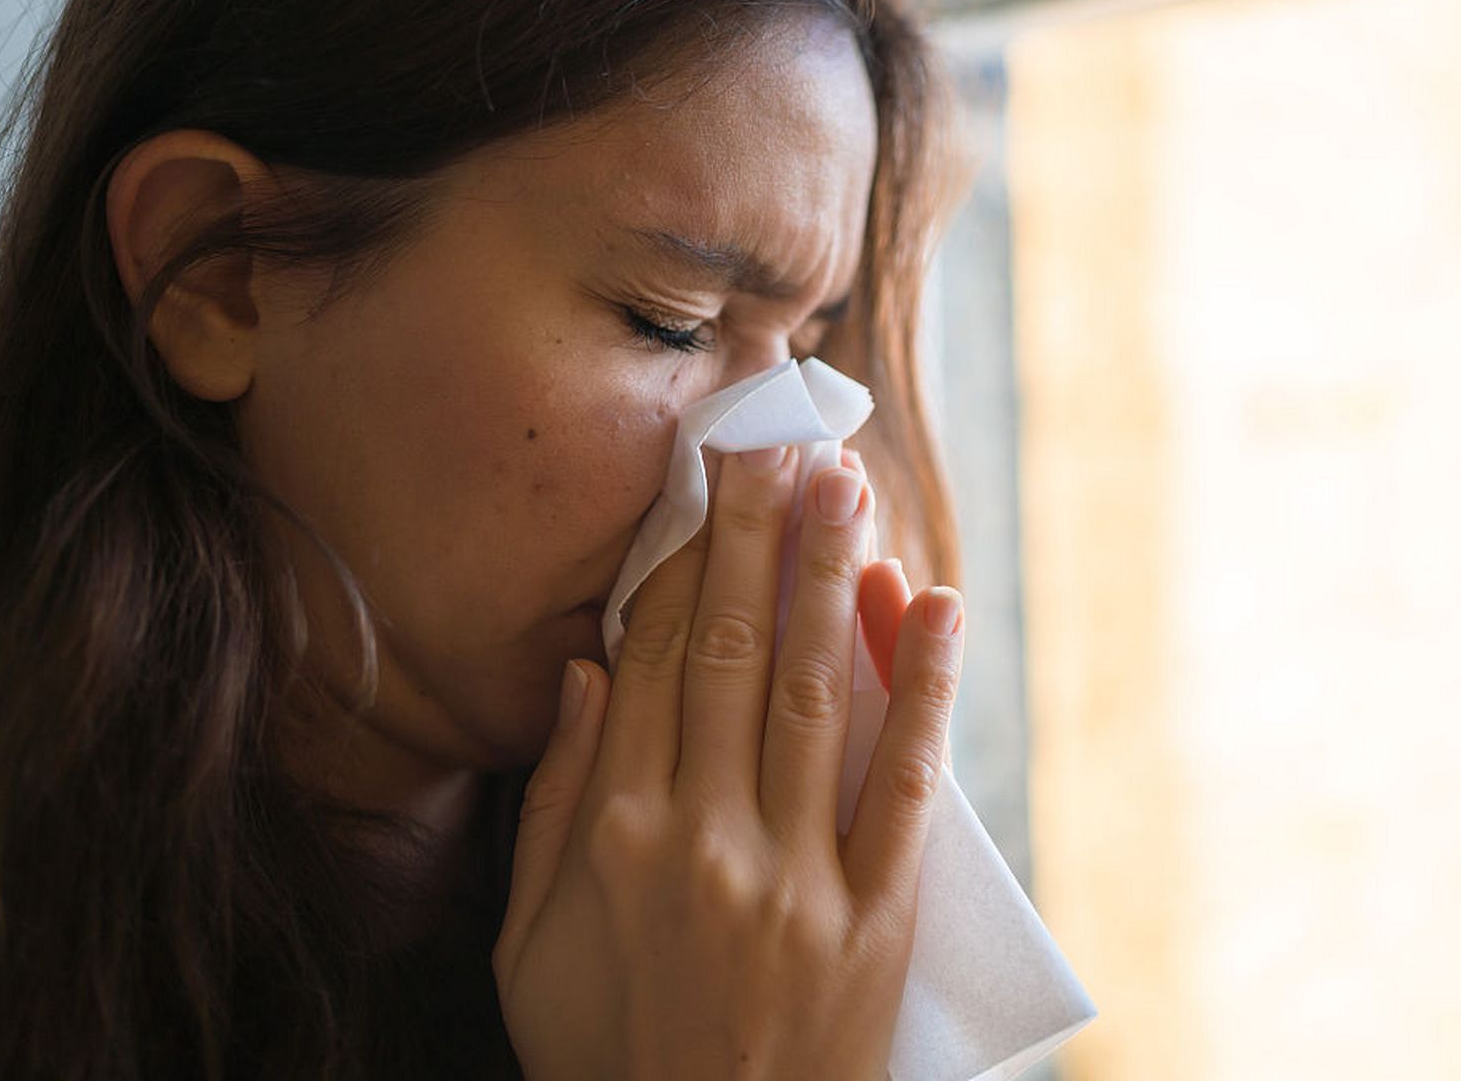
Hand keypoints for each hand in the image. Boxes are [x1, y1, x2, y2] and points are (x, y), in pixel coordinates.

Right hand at [493, 445, 965, 1080]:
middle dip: (755, 535)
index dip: (680, 557)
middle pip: (728, 650)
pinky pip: (902, 783)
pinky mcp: (873, 918)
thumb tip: (584, 672)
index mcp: (617, 836)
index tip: (705, 480)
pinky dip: (921, 690)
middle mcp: (705, 839)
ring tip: (846, 484)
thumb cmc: (605, 1055)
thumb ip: (553, 805)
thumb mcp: (527, 945)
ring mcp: (796, 878)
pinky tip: (933, 609)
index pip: (653, 659)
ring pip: (810, 693)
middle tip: (779, 442)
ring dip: (829, 577)